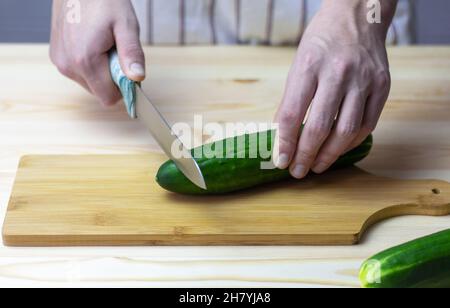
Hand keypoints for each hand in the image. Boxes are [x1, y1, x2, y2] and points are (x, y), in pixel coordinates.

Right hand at [50, 0, 144, 105]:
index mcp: (85, 61)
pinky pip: (79, 72)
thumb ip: (132, 54)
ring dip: (101, 70)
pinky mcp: (56, 56)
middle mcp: (68, 65)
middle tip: (115, 50)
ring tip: (103, 44)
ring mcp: (60, 62)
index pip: (109, 98)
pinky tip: (92, 43)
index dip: (123, 88)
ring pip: (90, 83)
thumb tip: (137, 78)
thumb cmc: (104, 1)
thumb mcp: (126, 26)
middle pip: (99, 91)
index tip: (128, 69)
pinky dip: (89, 64)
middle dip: (112, 77)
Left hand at [275, 0, 395, 177]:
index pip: (293, 113)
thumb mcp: (297, 65)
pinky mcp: (382, 86)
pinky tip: (338, 149)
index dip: (285, 142)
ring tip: (317, 166)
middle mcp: (338, 73)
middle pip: (320, 127)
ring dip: (329, 155)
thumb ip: (291, 100)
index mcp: (309, 65)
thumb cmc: (321, 42)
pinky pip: (367, 124)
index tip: (280, 160)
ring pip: (346, 131)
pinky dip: (351, 142)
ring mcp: (364, 80)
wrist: (357, 16)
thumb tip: (283, 136)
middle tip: (297, 171)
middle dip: (306, 155)